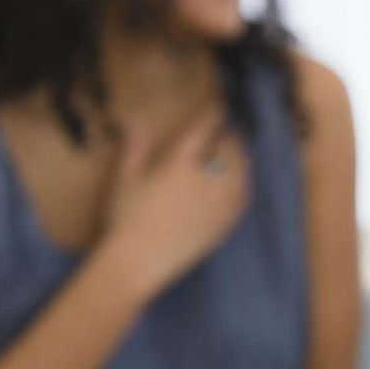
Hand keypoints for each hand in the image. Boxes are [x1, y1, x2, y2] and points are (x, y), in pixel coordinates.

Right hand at [102, 113, 250, 294]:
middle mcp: (205, 181)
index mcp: (178, 165)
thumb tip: (134, 118)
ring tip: (240, 153)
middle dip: (232, 137)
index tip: (220, 108)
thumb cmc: (125, 218)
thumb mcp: (124, 179)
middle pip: (228, 151)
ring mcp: (218, 204)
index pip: (202, 132)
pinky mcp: (224, 224)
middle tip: (233, 130)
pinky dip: (245, 185)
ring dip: (242, 159)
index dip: (213, 116)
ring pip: (241, 173)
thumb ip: (134, 147)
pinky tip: (242, 184)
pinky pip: (243, 199)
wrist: (140, 260)